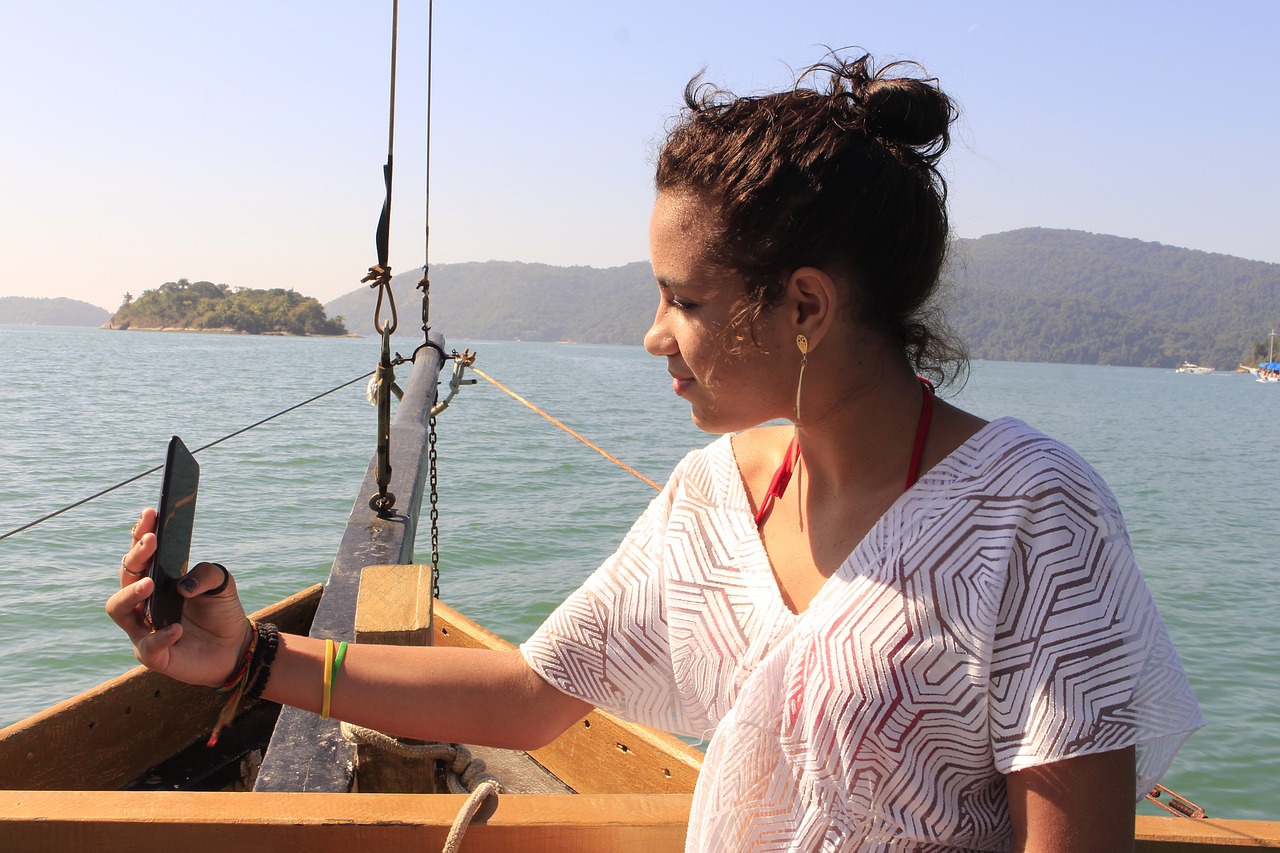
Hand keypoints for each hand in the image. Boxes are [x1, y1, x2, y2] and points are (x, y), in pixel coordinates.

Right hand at [106, 509, 251, 687]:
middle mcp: (143, 603)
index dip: (141, 534)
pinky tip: (178, 628)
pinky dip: (161, 636)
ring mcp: (144, 629)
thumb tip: (181, 585)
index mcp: (156, 581)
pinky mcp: (154, 655)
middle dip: (135, 556)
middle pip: (126, 576)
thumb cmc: (222, 611)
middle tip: (151, 541)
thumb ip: (206, 573)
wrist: (236, 647)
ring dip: (130, 593)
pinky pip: (148, 646)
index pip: (140, 555)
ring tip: (150, 583)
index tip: (150, 513)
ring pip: (118, 609)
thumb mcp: (223, 582)